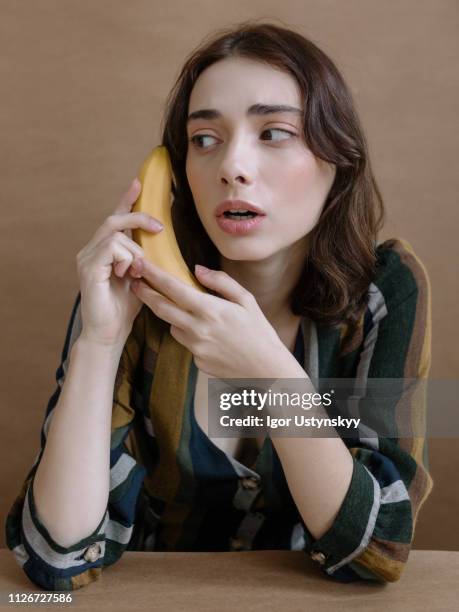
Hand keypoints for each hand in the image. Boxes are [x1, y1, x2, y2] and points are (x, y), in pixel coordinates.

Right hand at [76, 178, 164, 347]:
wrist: (109, 333)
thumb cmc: (124, 309)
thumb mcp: (140, 277)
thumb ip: (144, 258)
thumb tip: (158, 240)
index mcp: (103, 251)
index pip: (115, 220)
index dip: (126, 201)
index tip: (139, 183)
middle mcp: (91, 251)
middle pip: (114, 220)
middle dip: (138, 217)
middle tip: (160, 228)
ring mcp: (87, 258)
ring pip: (116, 235)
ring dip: (135, 251)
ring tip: (138, 272)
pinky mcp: (88, 268)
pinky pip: (112, 248)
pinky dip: (126, 259)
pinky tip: (128, 274)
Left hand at [129, 260, 288, 378]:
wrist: (267, 369)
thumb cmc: (260, 332)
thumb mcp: (247, 300)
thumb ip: (221, 282)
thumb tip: (197, 270)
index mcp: (210, 310)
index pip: (173, 289)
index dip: (154, 275)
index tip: (141, 264)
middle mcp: (198, 329)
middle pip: (161, 308)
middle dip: (145, 293)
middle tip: (135, 282)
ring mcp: (195, 348)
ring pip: (173, 326)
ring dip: (173, 316)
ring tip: (190, 312)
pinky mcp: (196, 362)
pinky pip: (186, 343)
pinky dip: (191, 335)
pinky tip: (211, 337)